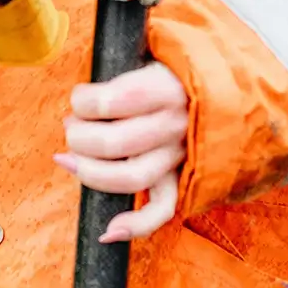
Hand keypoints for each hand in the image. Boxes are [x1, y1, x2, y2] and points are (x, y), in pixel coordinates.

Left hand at [53, 62, 188, 242]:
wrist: (217, 86)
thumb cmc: (169, 70)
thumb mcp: (152, 56)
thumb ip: (119, 78)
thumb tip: (75, 112)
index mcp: (168, 86)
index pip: (114, 100)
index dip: (84, 102)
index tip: (79, 98)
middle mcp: (176, 123)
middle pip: (115, 143)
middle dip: (80, 138)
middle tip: (71, 127)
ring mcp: (180, 154)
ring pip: (132, 178)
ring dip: (90, 173)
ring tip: (70, 159)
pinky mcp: (182, 177)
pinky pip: (162, 209)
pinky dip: (136, 226)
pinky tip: (108, 231)